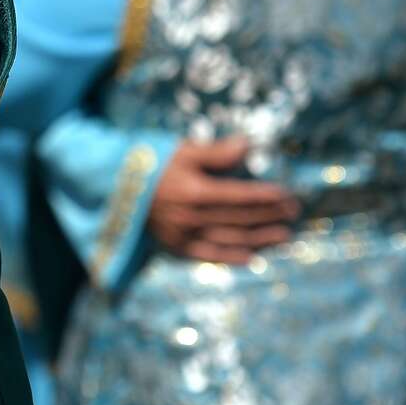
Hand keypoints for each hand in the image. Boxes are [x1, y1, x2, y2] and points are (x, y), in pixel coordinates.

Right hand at [146, 137, 297, 262]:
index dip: (266, 197)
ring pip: (230, 240)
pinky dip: (231, 258)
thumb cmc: (151, 161)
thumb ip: (217, 152)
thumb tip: (249, 146)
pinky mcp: (175, 247)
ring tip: (284, 236)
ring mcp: (183, 236)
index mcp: (195, 192)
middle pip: (240, 219)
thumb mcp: (182, 150)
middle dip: (270, 217)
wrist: (112, 185)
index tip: (288, 196)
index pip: (240, 197)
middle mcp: (192, 218)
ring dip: (260, 239)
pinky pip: (209, 256)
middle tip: (293, 213)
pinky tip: (251, 258)